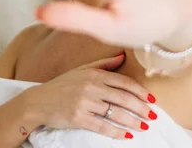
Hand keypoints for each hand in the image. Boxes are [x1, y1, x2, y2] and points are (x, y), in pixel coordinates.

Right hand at [23, 54, 156, 139]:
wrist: (38, 101)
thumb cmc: (62, 85)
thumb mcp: (81, 70)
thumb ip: (103, 64)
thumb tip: (122, 56)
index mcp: (94, 74)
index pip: (123, 82)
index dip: (140, 91)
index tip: (151, 99)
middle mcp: (91, 87)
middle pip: (123, 98)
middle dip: (141, 108)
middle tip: (153, 115)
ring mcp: (85, 103)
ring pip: (116, 113)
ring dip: (133, 121)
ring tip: (144, 126)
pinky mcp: (78, 118)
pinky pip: (102, 126)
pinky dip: (116, 132)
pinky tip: (126, 135)